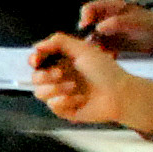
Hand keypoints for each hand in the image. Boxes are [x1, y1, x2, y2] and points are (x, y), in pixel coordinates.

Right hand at [27, 34, 152, 132]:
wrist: (118, 95)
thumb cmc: (105, 71)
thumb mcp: (83, 49)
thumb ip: (59, 42)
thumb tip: (37, 45)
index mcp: (63, 62)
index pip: (39, 61)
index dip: (34, 60)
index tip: (36, 60)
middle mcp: (60, 78)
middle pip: (36, 78)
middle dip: (44, 76)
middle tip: (60, 73)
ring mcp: (62, 95)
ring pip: (40, 93)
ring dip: (55, 89)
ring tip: (73, 87)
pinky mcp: (65, 110)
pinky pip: (53, 106)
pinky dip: (65, 102)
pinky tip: (80, 99)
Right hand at [76, 0, 152, 56]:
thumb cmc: (149, 24)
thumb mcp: (135, 22)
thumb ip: (118, 23)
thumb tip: (99, 27)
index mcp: (110, 8)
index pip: (90, 9)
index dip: (85, 16)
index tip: (84, 26)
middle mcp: (104, 19)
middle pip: (86, 26)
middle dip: (84, 35)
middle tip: (88, 45)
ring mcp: (105, 33)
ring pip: (90, 39)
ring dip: (91, 47)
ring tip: (97, 53)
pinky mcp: (108, 45)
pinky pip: (98, 50)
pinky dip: (99, 55)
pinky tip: (107, 58)